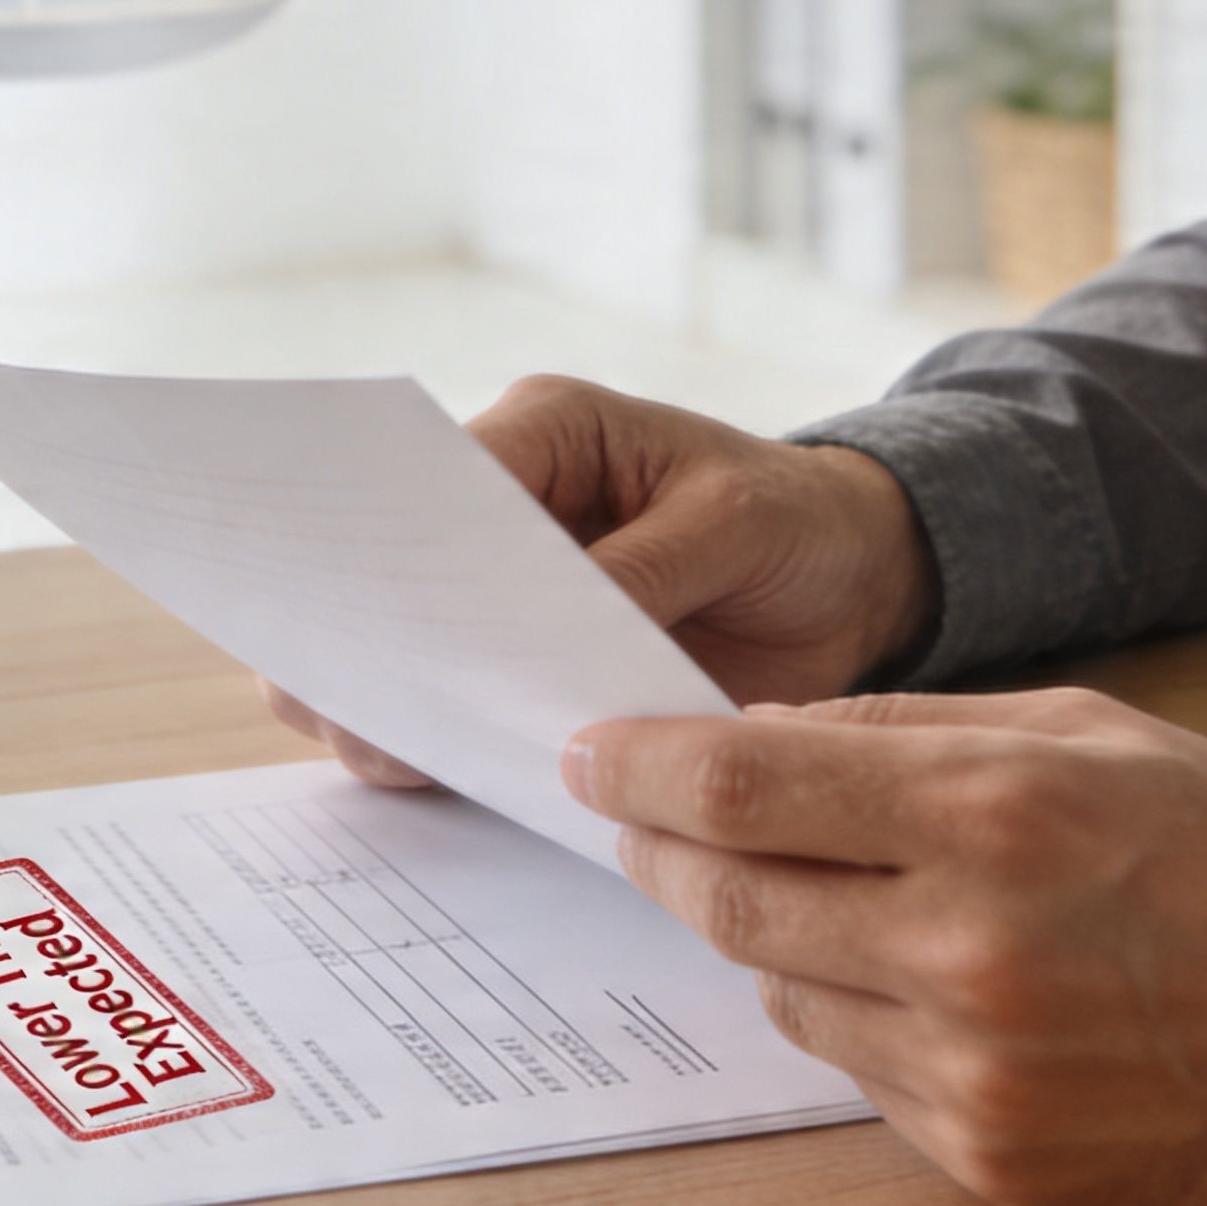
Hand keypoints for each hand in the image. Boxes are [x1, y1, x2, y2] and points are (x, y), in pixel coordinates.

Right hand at [264, 375, 937, 787]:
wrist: (850, 583)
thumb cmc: (792, 520)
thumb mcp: (734, 524)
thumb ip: (642, 570)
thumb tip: (541, 638)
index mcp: (546, 431)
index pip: (441, 479)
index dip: (400, 542)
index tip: (381, 609)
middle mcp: (509, 506)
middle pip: (406, 565)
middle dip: (379, 630)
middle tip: (355, 696)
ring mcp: (513, 593)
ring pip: (418, 641)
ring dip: (399, 694)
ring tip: (380, 749)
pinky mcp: (532, 666)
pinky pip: (467, 702)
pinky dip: (449, 740)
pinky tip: (430, 774)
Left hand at [567, 689, 1206, 1205]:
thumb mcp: (1091, 730)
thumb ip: (911, 732)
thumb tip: (763, 738)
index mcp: (991, 814)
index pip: (743, 788)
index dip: (642, 770)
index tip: (593, 754)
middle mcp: (966, 948)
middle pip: (731, 898)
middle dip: (664, 851)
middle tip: (639, 820)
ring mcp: (974, 1068)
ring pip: (783, 991)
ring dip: (771, 935)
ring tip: (822, 893)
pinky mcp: (993, 1156)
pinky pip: (860, 1076)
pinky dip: (859, 1020)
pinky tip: (917, 982)